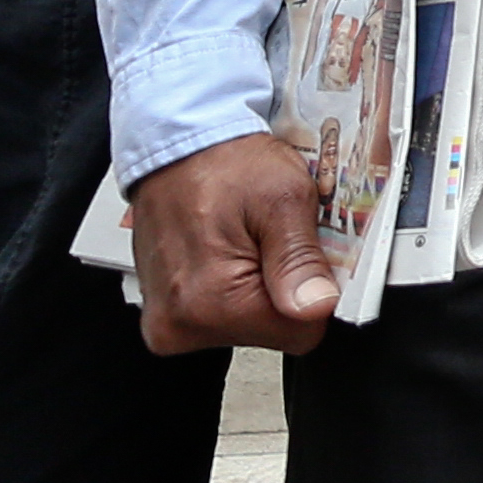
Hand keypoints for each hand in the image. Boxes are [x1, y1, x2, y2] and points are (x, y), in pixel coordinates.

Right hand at [127, 134, 335, 355]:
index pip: (301, 334)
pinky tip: (229, 251)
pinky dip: (235, 288)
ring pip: (249, 326)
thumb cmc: (226, 164)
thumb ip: (301, 260)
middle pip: (273, 332)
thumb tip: (317, 309)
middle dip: (286, 289)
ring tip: (249, 240)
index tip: (312, 257)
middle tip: (274, 239)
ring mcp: (167, 325)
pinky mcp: (165, 317)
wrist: (178, 148)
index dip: (317, 294)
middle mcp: (179, 326)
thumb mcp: (283, 198)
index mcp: (210, 304)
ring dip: (261, 287)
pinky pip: (221, 317)